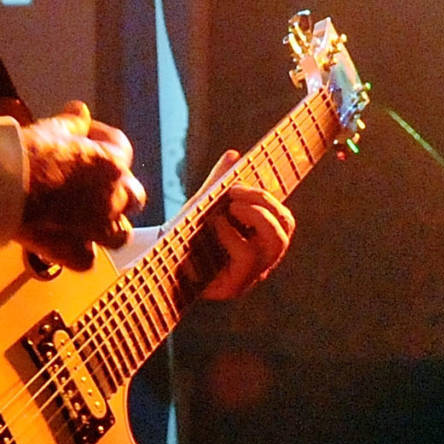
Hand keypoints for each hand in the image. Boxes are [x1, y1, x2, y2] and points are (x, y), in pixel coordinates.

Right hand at [19, 101, 144, 270]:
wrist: (0, 189)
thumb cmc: (26, 155)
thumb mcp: (52, 128)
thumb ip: (73, 122)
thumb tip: (80, 112)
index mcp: (111, 164)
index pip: (122, 148)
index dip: (104, 140)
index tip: (86, 137)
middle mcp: (112, 198)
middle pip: (134, 196)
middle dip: (118, 188)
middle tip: (95, 183)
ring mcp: (96, 228)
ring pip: (121, 234)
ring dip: (109, 226)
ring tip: (91, 219)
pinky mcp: (74, 251)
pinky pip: (87, 258)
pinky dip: (80, 252)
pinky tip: (67, 242)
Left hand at [192, 150, 295, 300]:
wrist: (158, 260)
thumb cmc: (186, 233)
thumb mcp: (204, 205)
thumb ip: (219, 182)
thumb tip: (233, 155)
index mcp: (260, 243)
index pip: (285, 222)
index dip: (269, 200)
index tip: (238, 185)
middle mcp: (260, 263)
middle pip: (283, 233)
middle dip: (263, 205)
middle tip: (234, 193)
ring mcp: (249, 278)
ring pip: (273, 246)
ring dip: (254, 218)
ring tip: (226, 210)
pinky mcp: (232, 288)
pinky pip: (246, 257)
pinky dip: (231, 234)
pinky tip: (213, 226)